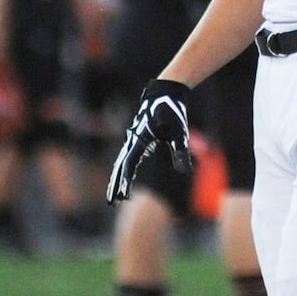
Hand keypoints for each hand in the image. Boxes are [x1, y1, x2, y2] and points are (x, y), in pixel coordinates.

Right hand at [106, 79, 191, 203]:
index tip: (122, 196)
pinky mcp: (138, 138)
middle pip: (120, 166)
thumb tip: (185, 171)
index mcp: (140, 139)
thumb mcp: (179, 132)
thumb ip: (180, 151)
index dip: (125, 181)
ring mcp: (134, 139)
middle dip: (115, 184)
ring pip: (122, 162)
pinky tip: (124, 178)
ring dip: (117, 179)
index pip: (129, 164)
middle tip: (111, 202)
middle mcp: (133, 140)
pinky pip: (127, 157)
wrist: (165, 93)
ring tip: (115, 196)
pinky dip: (123, 169)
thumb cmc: (172, 112)